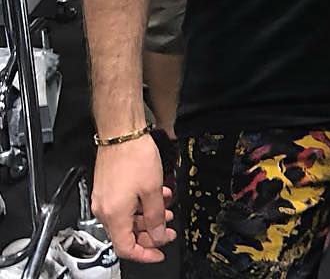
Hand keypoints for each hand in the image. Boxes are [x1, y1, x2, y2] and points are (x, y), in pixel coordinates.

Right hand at [91, 133, 175, 262]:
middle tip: (167, 229)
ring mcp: (104, 199)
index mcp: (114, 215)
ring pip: (127, 218)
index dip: (145, 254)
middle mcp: (105, 210)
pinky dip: (140, 204)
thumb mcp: (153, 189)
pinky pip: (124, 205)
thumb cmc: (134, 156)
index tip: (159, 253)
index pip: (126, 248)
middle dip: (150, 233)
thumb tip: (157, 236)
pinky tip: (156, 195)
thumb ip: (156, 216)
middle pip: (127, 234)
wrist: (121, 132)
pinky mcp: (107, 188)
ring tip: (166, 208)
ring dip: (148, 216)